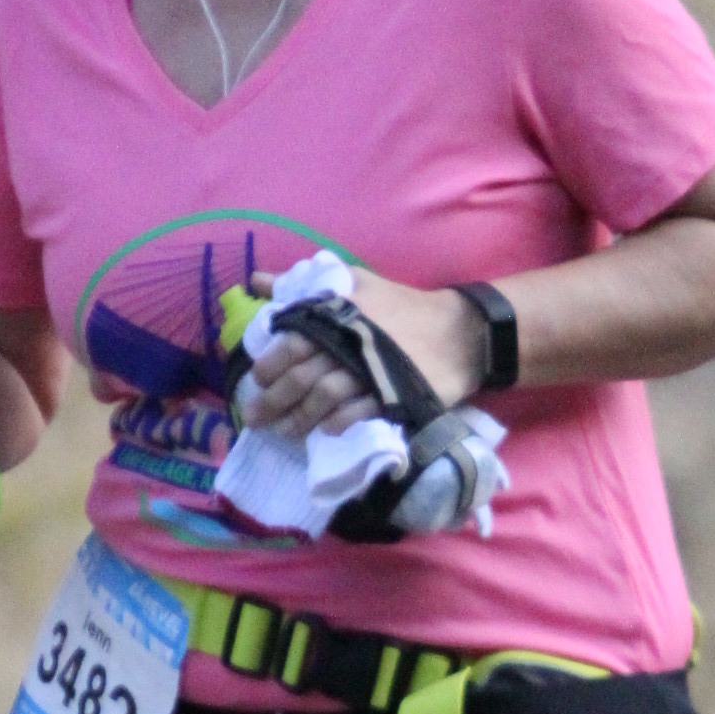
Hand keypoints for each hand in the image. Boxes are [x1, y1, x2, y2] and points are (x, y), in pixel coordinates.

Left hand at [235, 271, 483, 442]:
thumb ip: (302, 285)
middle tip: (255, 417)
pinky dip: (339, 423)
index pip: (293, 341)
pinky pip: (359, 412)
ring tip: (284, 431)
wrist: (458, 332)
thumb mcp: (354, 283)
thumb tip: (255, 281)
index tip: (257, 379)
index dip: (270, 363)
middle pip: (303, 374)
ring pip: (326, 396)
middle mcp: (352, 341)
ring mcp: (374, 369)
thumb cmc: (401, 307)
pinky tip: (325, 432)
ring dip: (301, 417)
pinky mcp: (395, 393)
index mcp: (340, 313)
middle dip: (275, 399)